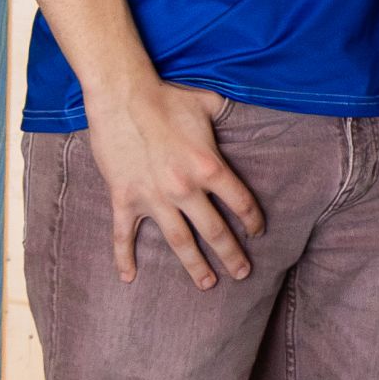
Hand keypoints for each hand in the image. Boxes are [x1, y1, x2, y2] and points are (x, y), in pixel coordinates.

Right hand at [85, 77, 263, 286]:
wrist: (121, 95)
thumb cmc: (167, 97)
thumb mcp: (209, 103)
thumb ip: (230, 114)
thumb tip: (249, 110)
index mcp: (209, 167)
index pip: (241, 203)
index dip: (252, 221)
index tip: (257, 233)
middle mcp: (185, 188)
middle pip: (215, 231)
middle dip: (231, 255)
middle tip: (243, 273)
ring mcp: (153, 197)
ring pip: (179, 241)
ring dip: (195, 265)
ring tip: (207, 284)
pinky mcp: (124, 198)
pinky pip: (124, 235)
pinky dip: (124, 258)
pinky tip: (128, 278)